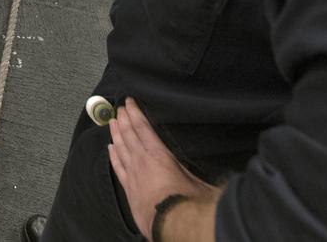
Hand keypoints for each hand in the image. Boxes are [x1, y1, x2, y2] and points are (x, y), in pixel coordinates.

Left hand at [109, 97, 219, 234]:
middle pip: (129, 135)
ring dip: (116, 134)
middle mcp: (142, 161)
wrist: (170, 224)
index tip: (130, 102)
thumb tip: (216, 166)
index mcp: (159, 154)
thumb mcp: (200, 180)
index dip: (136, 113)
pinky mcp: (129, 189)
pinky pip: (117, 167)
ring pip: (120, 148)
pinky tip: (110, 148)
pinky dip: (113, 156)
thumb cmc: (187, 202)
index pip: (143, 128)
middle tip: (119, 108)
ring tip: (112, 122)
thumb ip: (201, 169)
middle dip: (124, 119)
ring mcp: (133, 175)